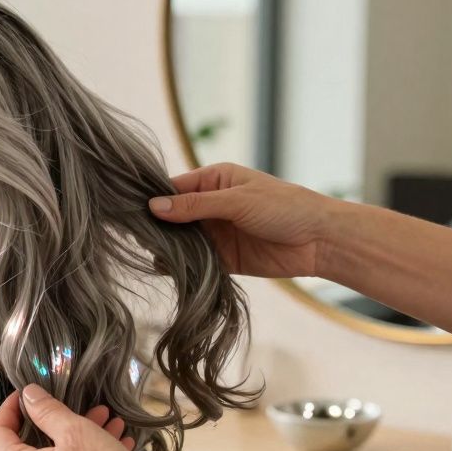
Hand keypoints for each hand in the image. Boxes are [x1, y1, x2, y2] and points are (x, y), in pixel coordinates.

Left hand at [0, 384, 186, 450]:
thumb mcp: (75, 431)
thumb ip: (46, 409)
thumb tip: (28, 395)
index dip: (10, 408)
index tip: (27, 393)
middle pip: (30, 449)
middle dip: (58, 422)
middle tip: (84, 407)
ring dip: (78, 440)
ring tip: (108, 422)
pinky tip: (114, 445)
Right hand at [148, 162, 338, 278]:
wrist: (320, 240)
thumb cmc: (285, 207)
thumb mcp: (237, 201)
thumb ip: (195, 205)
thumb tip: (154, 207)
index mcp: (215, 180)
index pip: (175, 188)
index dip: (154, 199)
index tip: (131, 212)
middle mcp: (212, 205)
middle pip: (175, 215)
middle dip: (159, 226)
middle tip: (136, 237)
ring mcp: (217, 232)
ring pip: (183, 240)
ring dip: (169, 247)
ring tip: (149, 254)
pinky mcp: (224, 257)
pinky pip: (196, 261)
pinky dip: (183, 265)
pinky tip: (167, 270)